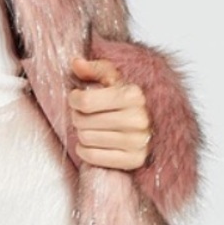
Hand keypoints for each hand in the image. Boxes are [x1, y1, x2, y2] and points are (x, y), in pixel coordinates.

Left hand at [67, 57, 152, 171]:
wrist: (149, 126)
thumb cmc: (125, 100)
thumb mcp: (113, 78)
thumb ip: (94, 69)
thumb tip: (76, 63)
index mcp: (133, 95)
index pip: (85, 101)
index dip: (74, 99)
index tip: (77, 98)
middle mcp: (139, 119)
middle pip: (82, 121)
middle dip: (77, 116)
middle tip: (83, 114)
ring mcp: (138, 142)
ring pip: (85, 138)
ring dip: (81, 133)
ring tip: (90, 127)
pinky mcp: (134, 160)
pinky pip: (92, 157)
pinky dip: (85, 150)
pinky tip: (92, 143)